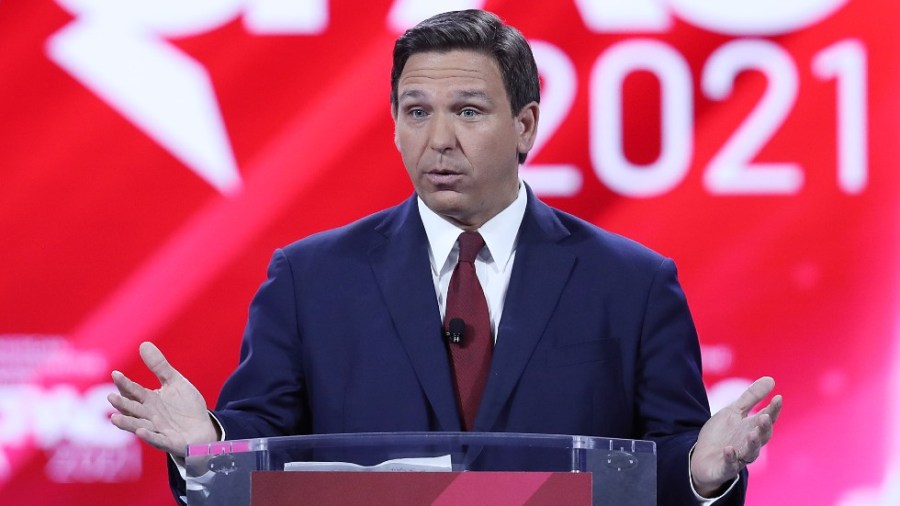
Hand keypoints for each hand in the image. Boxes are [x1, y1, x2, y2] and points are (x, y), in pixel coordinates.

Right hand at [108, 342, 217, 456]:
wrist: (203, 428)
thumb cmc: (185, 406)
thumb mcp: (175, 382)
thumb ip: (159, 367)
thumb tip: (143, 344)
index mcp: (149, 401)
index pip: (134, 391)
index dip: (125, 383)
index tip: (115, 373)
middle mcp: (149, 416)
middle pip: (133, 409)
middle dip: (122, 404)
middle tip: (111, 397)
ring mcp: (157, 430)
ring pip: (139, 426)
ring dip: (127, 423)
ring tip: (114, 418)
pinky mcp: (169, 442)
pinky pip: (158, 440)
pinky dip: (149, 436)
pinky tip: (141, 431)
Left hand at [690, 376, 782, 496]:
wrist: (702, 458)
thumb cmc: (722, 434)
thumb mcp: (734, 412)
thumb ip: (751, 398)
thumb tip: (771, 379)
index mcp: (752, 429)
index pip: (767, 419)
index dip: (773, 409)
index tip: (778, 398)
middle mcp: (749, 444)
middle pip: (762, 437)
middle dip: (764, 428)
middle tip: (765, 417)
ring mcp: (739, 458)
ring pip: (751, 453)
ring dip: (753, 444)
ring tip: (752, 434)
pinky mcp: (725, 468)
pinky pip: (729, 465)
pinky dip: (730, 458)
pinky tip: (728, 450)